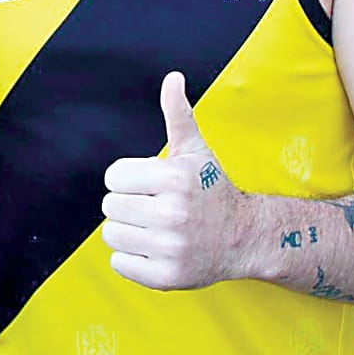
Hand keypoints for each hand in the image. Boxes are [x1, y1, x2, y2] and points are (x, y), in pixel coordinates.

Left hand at [101, 72, 251, 290]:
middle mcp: (172, 214)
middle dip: (128, 205)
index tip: (151, 185)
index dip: (129, 179)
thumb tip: (173, 77)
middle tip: (155, 208)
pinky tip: (157, 249)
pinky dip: (132, 259)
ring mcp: (170, 248)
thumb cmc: (211, 189)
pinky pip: (120, 263)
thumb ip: (178, 113)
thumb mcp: (195, 150)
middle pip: (109, 206)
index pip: (113, 177)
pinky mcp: (167, 277)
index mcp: (173, 179)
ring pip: (111, 235)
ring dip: (128, 231)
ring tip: (155, 229)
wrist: (244, 237)